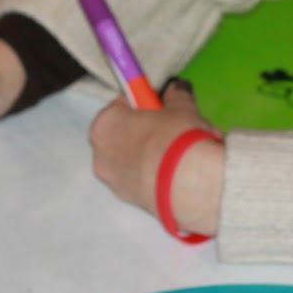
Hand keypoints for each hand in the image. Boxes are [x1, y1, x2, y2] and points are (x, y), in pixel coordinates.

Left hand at [88, 81, 223, 235]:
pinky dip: (159, 175)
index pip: (120, 106)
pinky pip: (144, 180)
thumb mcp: (181, 107)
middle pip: (125, 135)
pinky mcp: (132, 202)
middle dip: (149, 131)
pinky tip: (183, 171)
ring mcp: (115, 182)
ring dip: (156, 155)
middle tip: (176, 129)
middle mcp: (101, 155)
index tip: (161, 107)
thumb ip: (176, 96)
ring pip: (135, 161)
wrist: (190, 185)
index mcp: (105, 124)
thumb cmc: (177, 139)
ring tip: (187, 152)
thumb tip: (177, 90)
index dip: (143, 104)